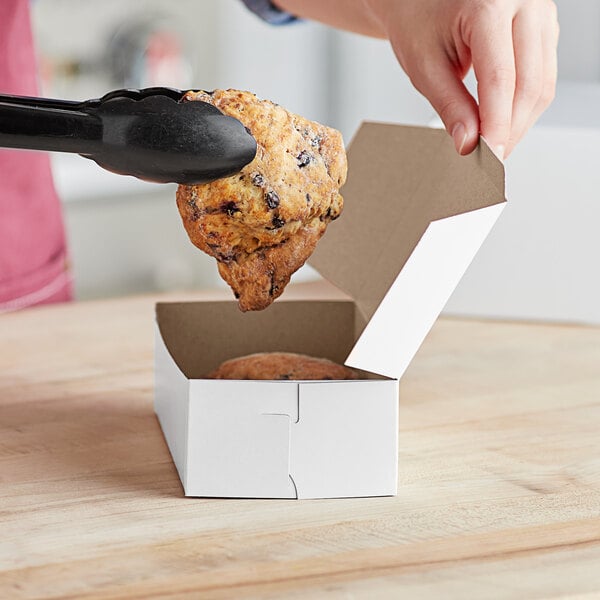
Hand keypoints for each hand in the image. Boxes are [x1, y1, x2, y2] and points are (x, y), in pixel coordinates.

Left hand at [367, 0, 558, 158]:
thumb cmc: (419, 21)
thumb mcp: (425, 67)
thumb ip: (450, 106)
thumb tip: (469, 144)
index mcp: (489, 5)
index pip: (501, 79)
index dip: (496, 125)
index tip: (489, 158)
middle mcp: (524, 2)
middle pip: (530, 84)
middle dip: (510, 130)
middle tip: (489, 159)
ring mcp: (540, 12)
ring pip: (543, 84)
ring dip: (519, 122)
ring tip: (492, 144)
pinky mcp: (543, 26)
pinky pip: (543, 75)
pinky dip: (523, 105)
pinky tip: (502, 121)